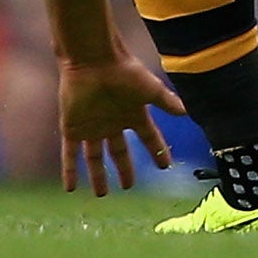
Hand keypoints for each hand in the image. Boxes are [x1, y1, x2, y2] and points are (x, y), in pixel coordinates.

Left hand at [59, 55, 181, 194]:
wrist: (93, 62)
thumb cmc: (125, 72)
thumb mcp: (150, 89)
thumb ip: (166, 101)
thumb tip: (187, 112)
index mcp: (134, 115)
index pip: (149, 138)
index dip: (157, 152)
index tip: (165, 166)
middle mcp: (113, 124)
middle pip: (120, 152)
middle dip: (124, 169)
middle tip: (128, 187)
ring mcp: (92, 127)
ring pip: (95, 158)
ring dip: (97, 176)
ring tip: (101, 194)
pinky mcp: (72, 128)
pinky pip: (70, 155)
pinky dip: (70, 170)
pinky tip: (70, 187)